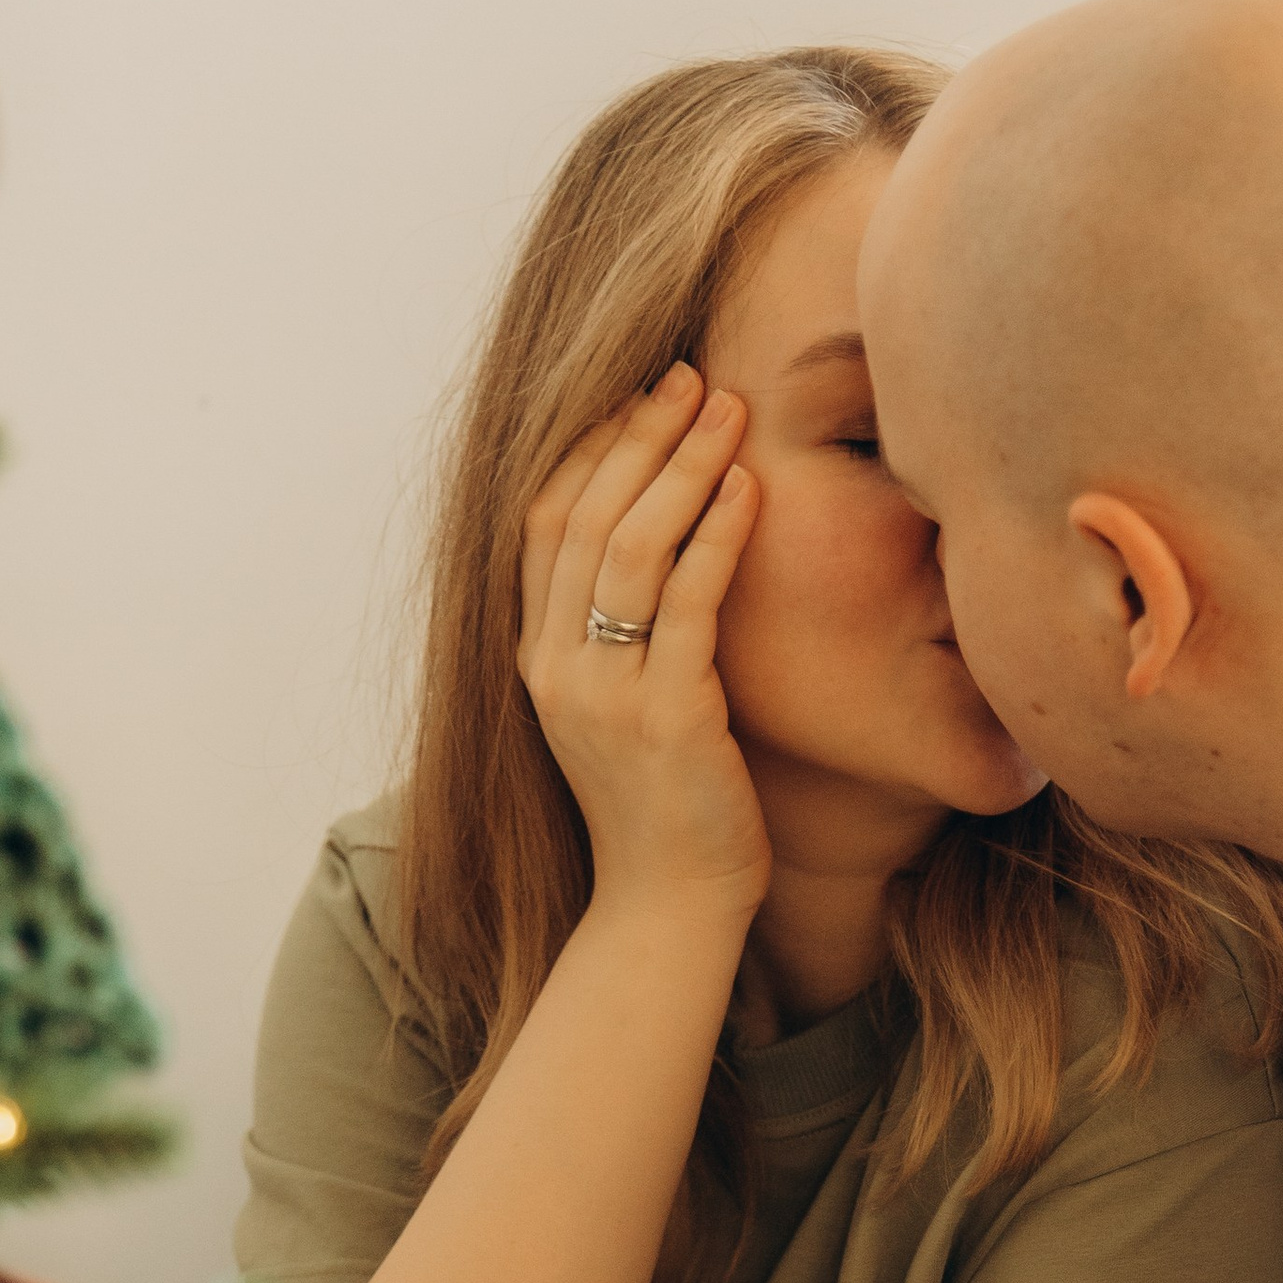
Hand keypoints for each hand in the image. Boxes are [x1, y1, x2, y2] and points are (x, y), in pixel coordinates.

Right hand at [519, 364, 770, 922]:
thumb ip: (618, 630)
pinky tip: (748, 488)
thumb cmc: (664, 806)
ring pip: (628, 546)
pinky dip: (716, 535)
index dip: (590, 446)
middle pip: (581, 515)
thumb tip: (660, 542)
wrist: (669, 907)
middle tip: (691, 376)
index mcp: (534, 658)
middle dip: (637, 434)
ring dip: (679, 466)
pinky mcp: (663, 719)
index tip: (642, 394)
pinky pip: (685, 603)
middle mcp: (554, 668)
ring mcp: (602, 693)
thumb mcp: (620, 705)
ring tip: (727, 409)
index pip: (544, 520)